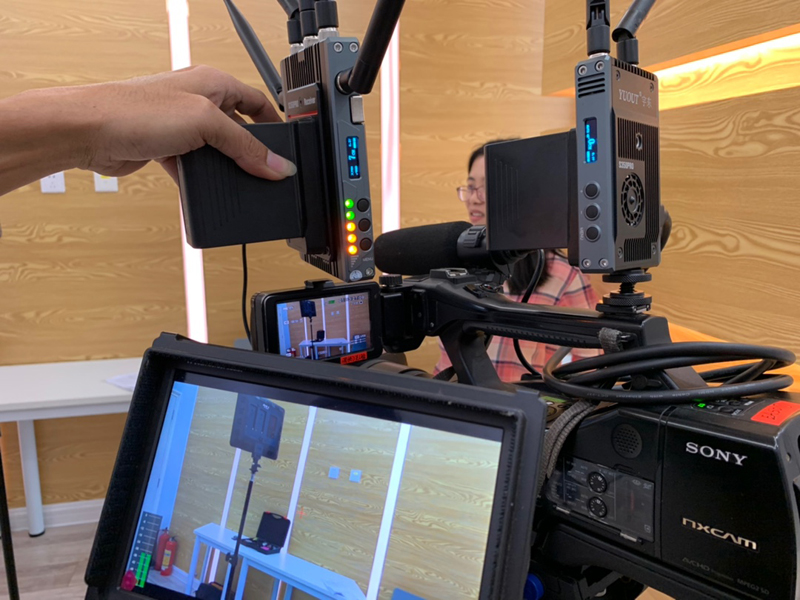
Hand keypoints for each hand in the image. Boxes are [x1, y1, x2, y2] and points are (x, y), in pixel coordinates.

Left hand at [73, 65, 295, 180]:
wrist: (88, 132)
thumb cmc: (135, 110)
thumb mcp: (206, 124)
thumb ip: (246, 147)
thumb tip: (278, 165)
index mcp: (213, 82)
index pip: (256, 103)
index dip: (274, 126)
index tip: (287, 150)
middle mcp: (198, 100)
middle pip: (239, 130)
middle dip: (251, 153)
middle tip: (265, 174)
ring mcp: (181, 125)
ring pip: (217, 152)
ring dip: (224, 169)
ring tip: (234, 184)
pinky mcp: (166, 148)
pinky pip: (194, 168)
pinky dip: (200, 180)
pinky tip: (204, 190)